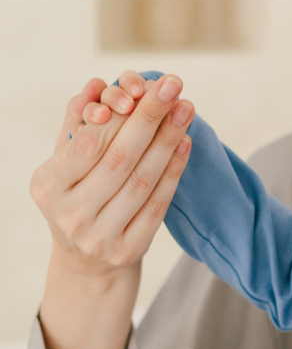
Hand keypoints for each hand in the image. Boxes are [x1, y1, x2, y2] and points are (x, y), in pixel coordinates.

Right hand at [30, 72, 193, 276]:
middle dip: (149, 118)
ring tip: (186, 110)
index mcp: (49, 187)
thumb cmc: (77, 200)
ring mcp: (101, 237)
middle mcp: (72, 214)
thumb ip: (77, 129)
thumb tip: (98, 86)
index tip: (144, 85)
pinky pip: (157, 205)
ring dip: (168, 141)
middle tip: (173, 86)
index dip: (118, 114)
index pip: (88, 144)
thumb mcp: (64, 167)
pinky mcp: (129, 251)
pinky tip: (185, 145)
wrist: (86, 263)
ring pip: (142, 181)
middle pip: (119, 159)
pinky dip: (173, 172)